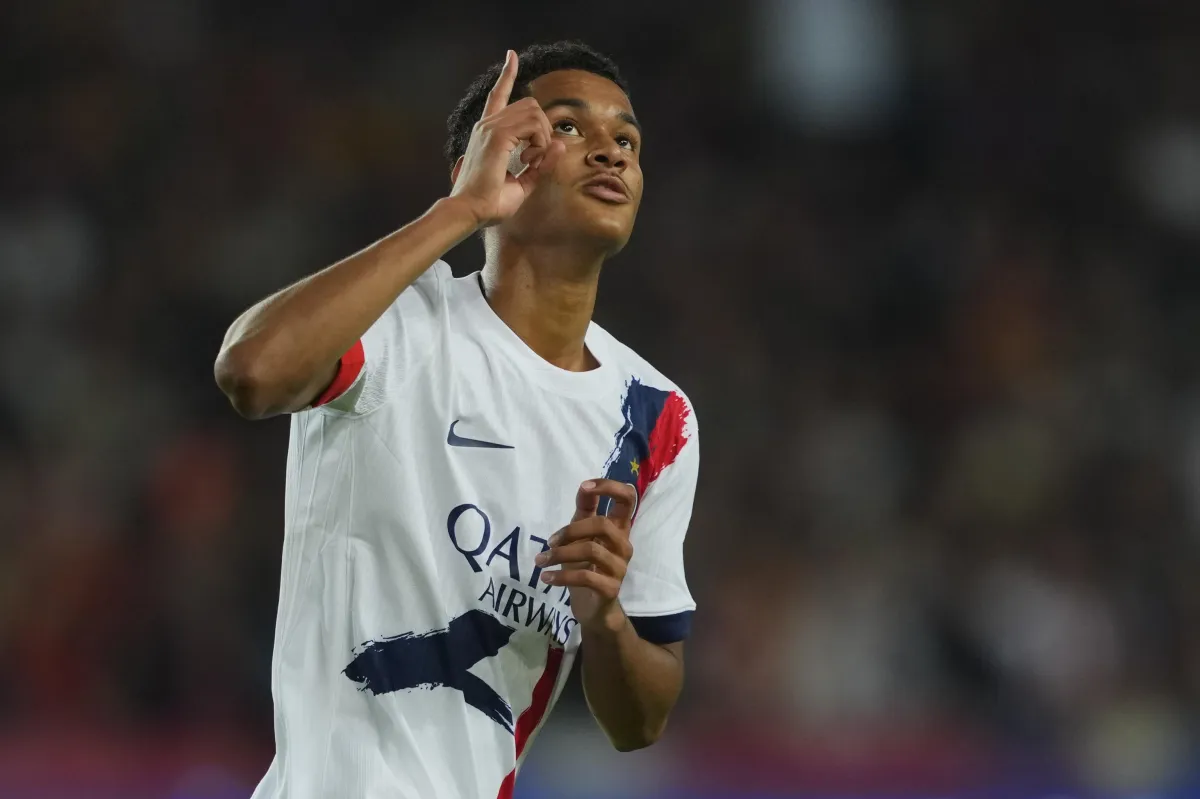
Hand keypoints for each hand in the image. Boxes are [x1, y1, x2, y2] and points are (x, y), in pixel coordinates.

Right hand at [449, 50, 565, 227]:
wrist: (470, 212)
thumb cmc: (490, 203)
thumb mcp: (523, 183)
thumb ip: (540, 165)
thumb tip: (559, 145)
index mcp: (489, 132)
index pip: (498, 95)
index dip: (507, 74)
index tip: (511, 55)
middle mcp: (488, 125)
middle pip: (530, 105)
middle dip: (544, 130)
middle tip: (535, 158)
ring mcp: (491, 128)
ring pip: (534, 113)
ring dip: (542, 139)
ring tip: (530, 162)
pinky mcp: (497, 136)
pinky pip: (534, 127)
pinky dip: (540, 145)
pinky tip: (527, 161)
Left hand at [535, 480, 635, 631]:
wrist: (593, 608)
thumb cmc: (587, 567)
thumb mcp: (582, 536)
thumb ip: (584, 511)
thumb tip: (583, 486)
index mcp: (619, 529)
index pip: (628, 498)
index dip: (609, 487)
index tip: (584, 487)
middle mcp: (624, 545)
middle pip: (603, 524)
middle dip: (571, 530)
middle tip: (549, 541)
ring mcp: (619, 568)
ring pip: (591, 550)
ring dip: (559, 554)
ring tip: (540, 561)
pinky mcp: (611, 588)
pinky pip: (585, 577)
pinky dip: (561, 576)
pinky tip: (546, 577)